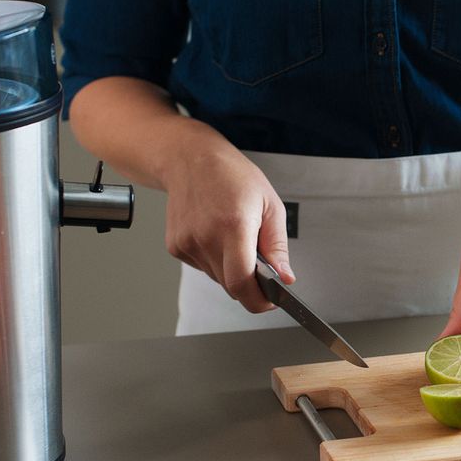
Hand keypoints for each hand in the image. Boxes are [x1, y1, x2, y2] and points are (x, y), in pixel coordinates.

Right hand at [163, 145, 293, 311]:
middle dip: (250, 284)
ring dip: (231, 270)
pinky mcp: (175, 247)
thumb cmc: (232, 176)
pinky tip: (215, 234)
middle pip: (231, 286)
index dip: (259, 300)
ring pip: (217, 279)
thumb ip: (277, 246)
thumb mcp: (270, 205)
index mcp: (233, 225)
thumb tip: (285, 277)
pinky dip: (214, 260)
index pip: (242, 282)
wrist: (190, 160)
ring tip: (234, 237)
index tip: (270, 301)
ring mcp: (187, 243)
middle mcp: (206, 237)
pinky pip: (202, 267)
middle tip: (259, 264)